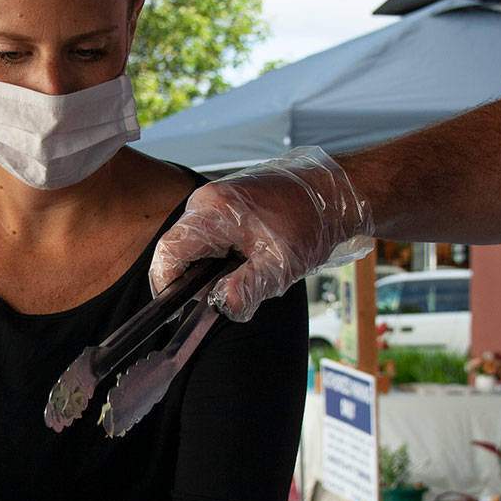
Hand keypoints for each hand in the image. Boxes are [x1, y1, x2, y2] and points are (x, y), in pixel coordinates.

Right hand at [150, 146, 373, 322]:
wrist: (334, 193)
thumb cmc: (311, 222)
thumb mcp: (281, 265)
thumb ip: (247, 289)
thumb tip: (221, 307)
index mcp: (214, 211)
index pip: (169, 251)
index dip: (165, 283)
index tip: (176, 307)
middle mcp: (208, 200)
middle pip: (176, 247)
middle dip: (190, 277)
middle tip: (217, 296)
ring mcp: (215, 198)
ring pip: (191, 242)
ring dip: (205, 266)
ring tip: (238, 276)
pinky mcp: (224, 202)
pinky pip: (205, 233)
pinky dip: (217, 253)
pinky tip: (243, 261)